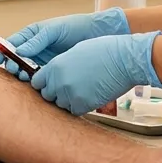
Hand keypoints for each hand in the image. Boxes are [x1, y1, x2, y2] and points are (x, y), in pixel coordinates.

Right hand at [0, 8, 128, 79]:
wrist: (97, 36)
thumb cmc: (75, 27)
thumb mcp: (54, 30)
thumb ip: (37, 40)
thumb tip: (19, 51)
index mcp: (31, 36)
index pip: (11, 44)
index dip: (2, 52)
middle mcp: (35, 50)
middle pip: (16, 61)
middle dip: (12, 66)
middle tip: (14, 71)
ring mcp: (43, 62)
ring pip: (26, 72)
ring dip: (23, 76)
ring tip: (26, 78)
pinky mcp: (53, 73)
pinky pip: (41, 79)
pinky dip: (36, 82)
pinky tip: (37, 85)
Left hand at [30, 32, 161, 114]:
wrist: (123, 60)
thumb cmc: (103, 51)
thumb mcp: (75, 53)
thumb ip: (60, 65)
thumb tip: (53, 75)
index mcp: (54, 66)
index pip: (37, 82)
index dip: (45, 83)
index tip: (52, 83)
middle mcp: (58, 82)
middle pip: (47, 95)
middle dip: (56, 92)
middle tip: (71, 87)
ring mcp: (69, 95)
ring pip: (60, 104)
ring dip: (68, 100)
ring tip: (83, 89)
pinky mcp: (82, 105)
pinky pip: (74, 111)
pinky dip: (80, 106)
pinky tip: (89, 96)